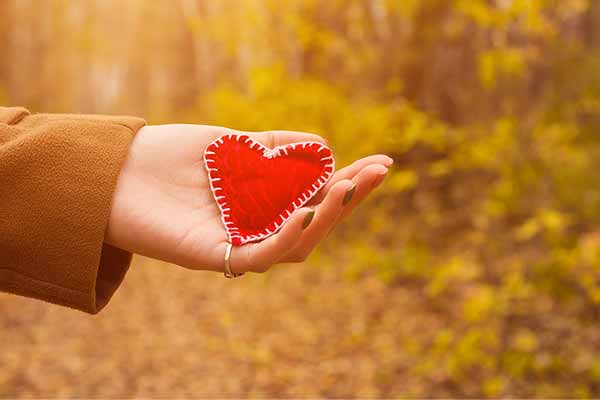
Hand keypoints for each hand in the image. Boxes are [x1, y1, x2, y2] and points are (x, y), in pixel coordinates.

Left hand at [105, 124, 391, 273]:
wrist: (115, 169)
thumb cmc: (172, 156)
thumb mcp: (235, 143)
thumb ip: (277, 147)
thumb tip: (325, 147)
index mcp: (266, 203)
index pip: (318, 197)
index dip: (352, 182)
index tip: (383, 162)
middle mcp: (257, 227)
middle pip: (315, 223)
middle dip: (349, 199)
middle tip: (377, 172)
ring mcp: (239, 244)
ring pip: (296, 244)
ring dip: (326, 217)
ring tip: (347, 186)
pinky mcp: (214, 257)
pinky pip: (259, 257)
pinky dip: (287, 237)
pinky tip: (308, 212)